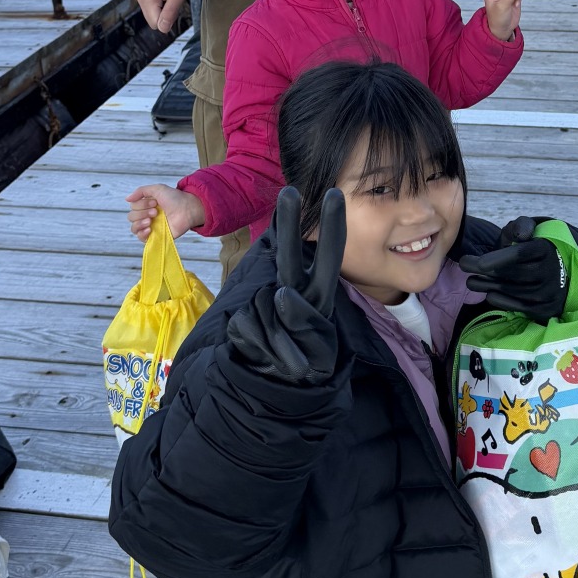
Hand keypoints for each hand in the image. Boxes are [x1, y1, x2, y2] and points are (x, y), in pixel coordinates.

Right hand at [127, 183, 205, 241]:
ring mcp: (150, 227)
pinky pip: (141, 239)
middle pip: (131, 217)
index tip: (154, 202)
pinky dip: (142, 234)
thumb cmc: (175, 198)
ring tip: (150, 220)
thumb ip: (141, 191)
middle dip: (142, 213)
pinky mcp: (155, 236)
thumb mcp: (157, 189)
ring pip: (134, 228)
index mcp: (146, 205)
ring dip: (139, 223)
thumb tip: (127, 199)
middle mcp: (146, 216)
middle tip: (156, 211)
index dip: (141, 205)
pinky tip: (149, 229)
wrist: (187, 209)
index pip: (133, 207)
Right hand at [136, 0, 192, 33]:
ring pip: (153, 14)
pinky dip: (160, 4)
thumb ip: (170, 13)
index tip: (174, 5)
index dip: (168, 19)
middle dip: (165, 14)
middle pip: (153, 20)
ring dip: (163, 9)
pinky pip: (152, 7)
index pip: (156, 24)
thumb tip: (163, 29)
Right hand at [225, 187, 344, 384]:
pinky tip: (263, 356)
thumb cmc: (304, 362)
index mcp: (318, 294)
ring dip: (278, 341)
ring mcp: (266, 302)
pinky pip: (250, 326)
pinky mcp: (243, 317)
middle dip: (289, 223)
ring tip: (285, 358)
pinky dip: (260, 347)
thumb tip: (281, 295)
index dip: (332, 226)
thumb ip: (306, 323)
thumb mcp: (319, 350)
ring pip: (268, 306)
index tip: (335, 194)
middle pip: (289, 254)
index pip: (329, 257)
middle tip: (290, 191)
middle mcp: (292, 291)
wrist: (269, 386)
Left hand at [462, 223, 570, 324]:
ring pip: (515, 291)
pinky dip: (503, 301)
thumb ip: (521, 226)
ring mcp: (550, 291)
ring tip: (471, 282)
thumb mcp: (530, 229)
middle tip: (465, 267)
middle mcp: (551, 271)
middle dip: (486, 272)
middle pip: (514, 273)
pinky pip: (522, 307)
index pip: (520, 254)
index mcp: (545, 248)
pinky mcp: (547, 308)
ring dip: (489, 287)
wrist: (561, 268)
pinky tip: (489, 294)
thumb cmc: (536, 246)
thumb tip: (520, 236)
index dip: (498, 259)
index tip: (478, 263)